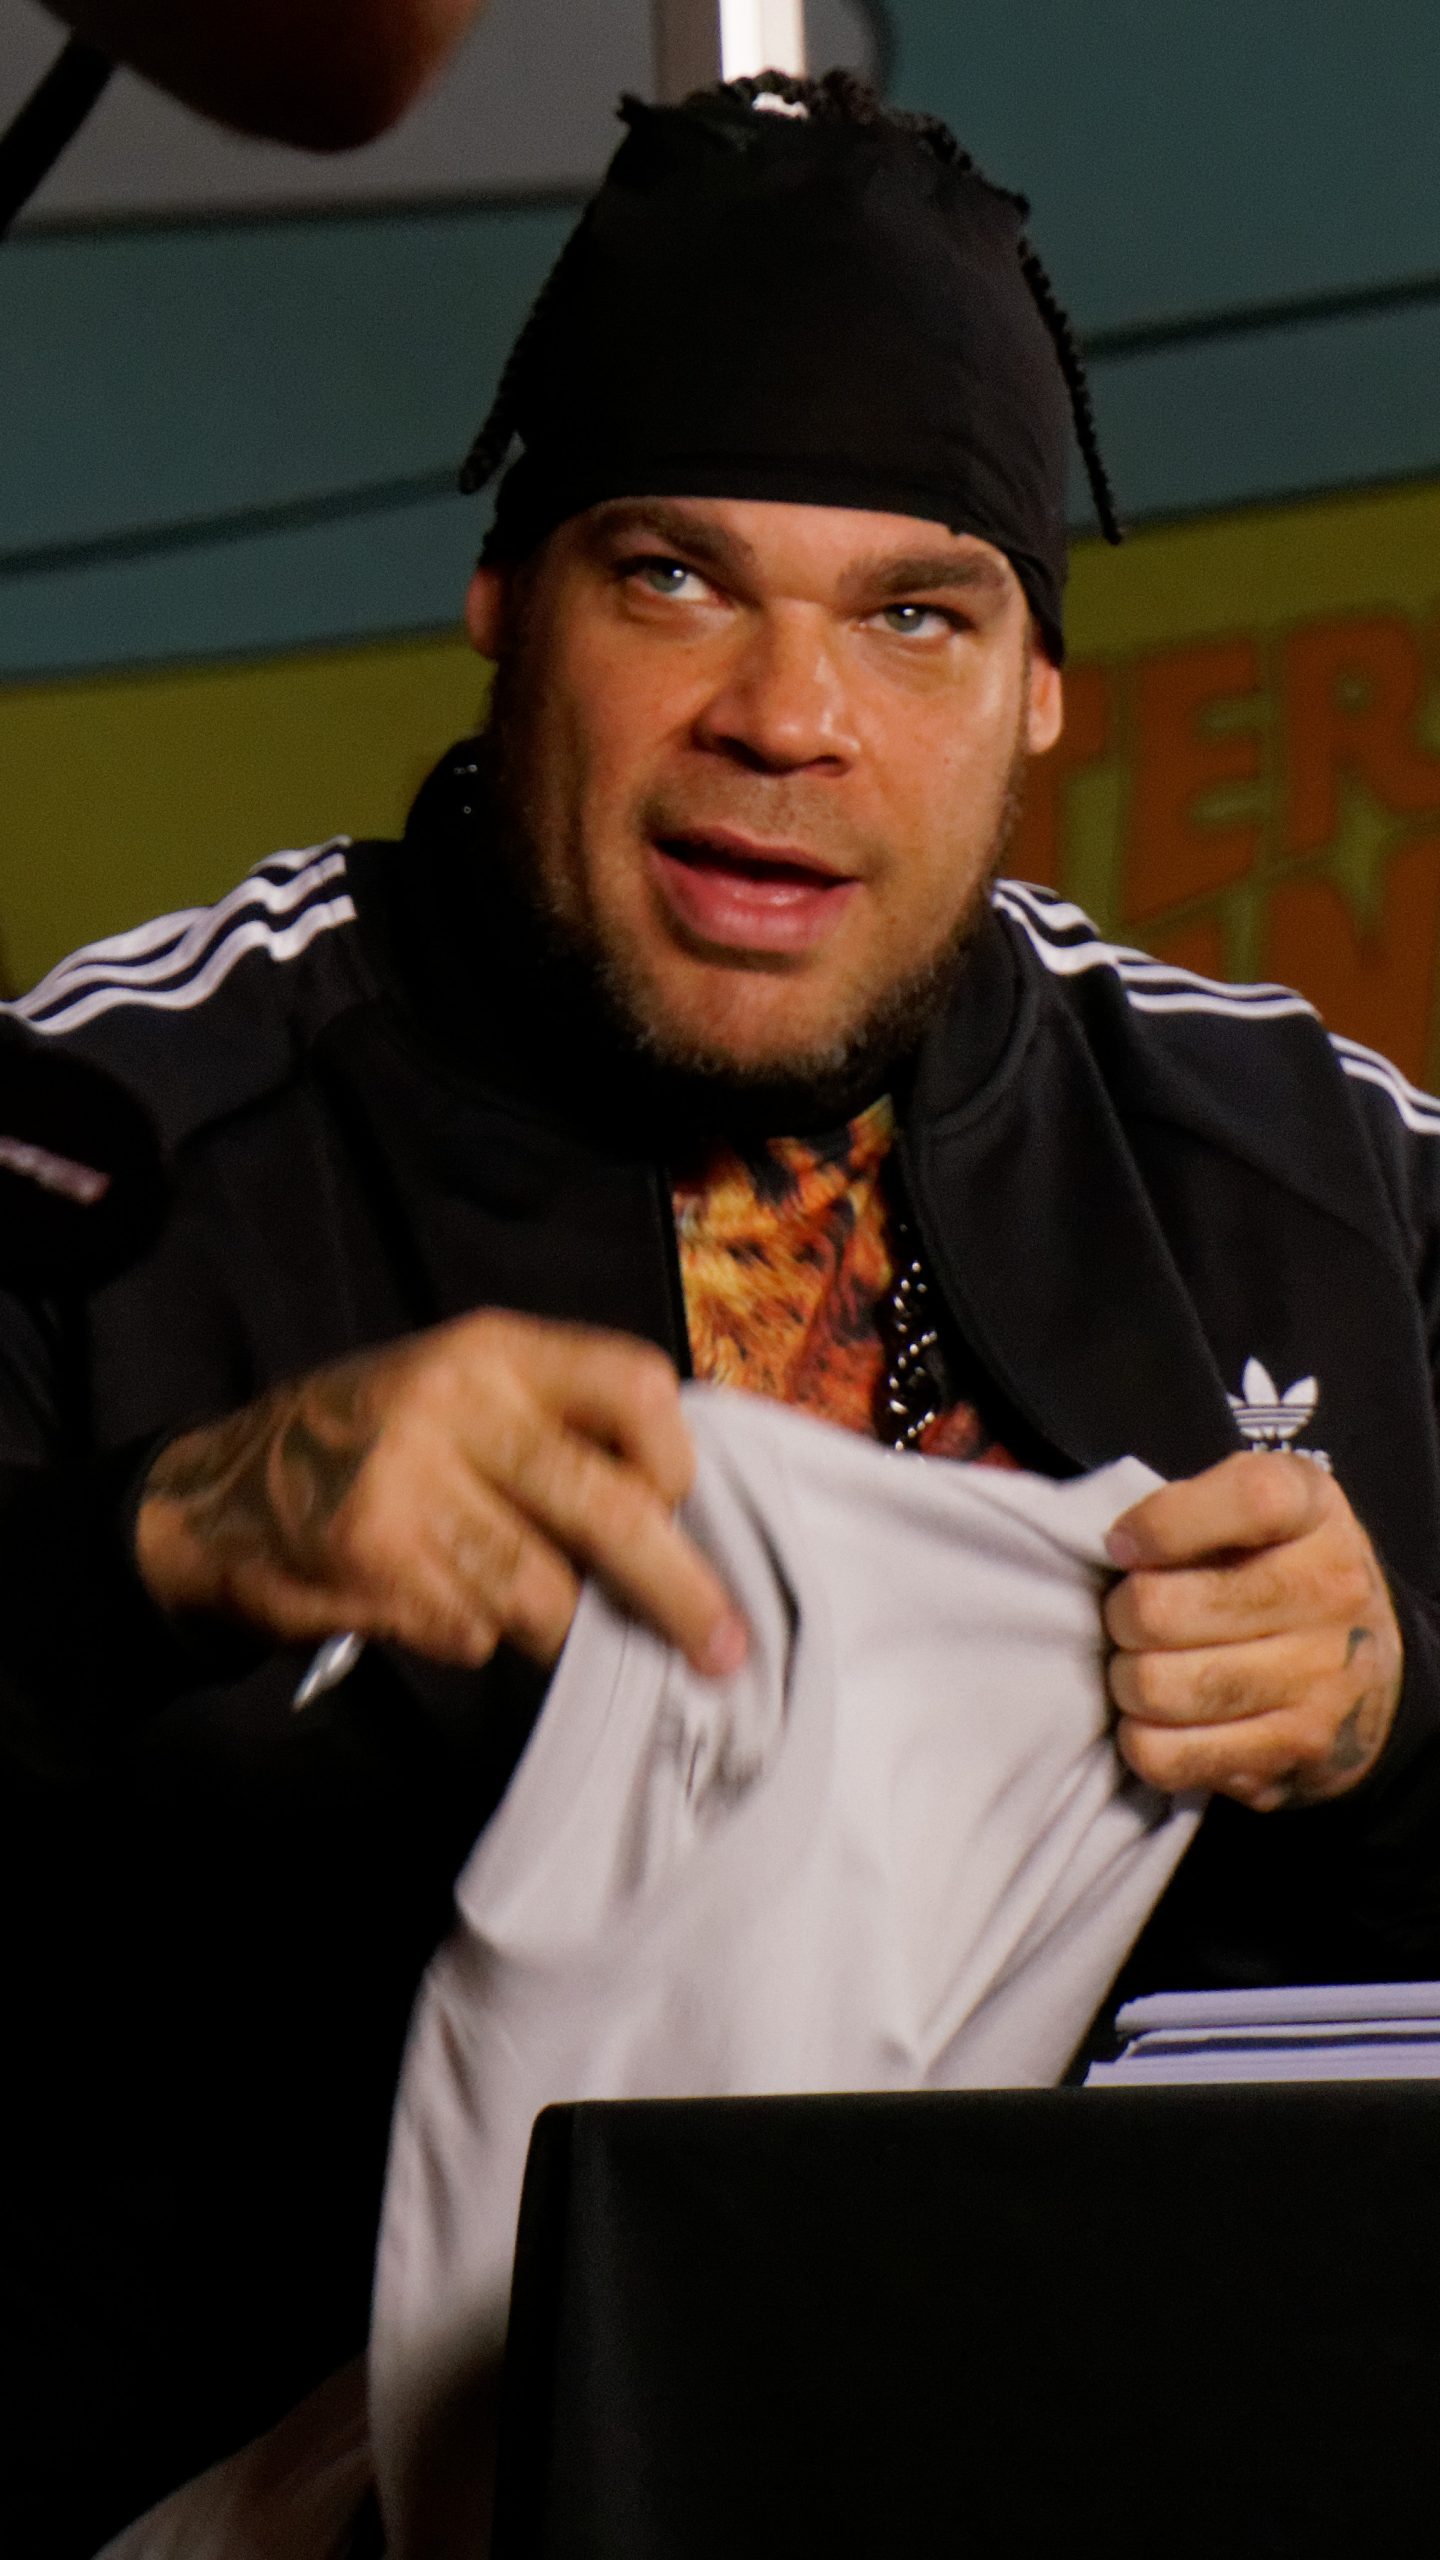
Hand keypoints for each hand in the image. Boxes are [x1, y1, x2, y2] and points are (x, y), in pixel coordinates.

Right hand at [135, 1312, 747, 1677]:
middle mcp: (454, 1404)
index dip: (673, 1459)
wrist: (218, 1492)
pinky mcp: (372, 1563)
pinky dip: (470, 1635)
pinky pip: (475, 1633)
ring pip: (544, 1593)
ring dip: (545, 1620)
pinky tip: (426, 1596)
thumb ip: (561, 1430)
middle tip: (722, 1650)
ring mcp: (407, 1485)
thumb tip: (686, 1522)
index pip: (635, 1385)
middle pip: (609, 1508)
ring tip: (501, 1591)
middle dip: (677, 1591)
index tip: (673, 1507)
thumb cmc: (380, 1444)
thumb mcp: (466, 1391)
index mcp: (494, 1350)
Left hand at [1103, 1452, 1402, 1810]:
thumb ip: (1190, 1506)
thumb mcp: (1253, 1510)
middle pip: (1162, 1609)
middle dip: (1119, 1615)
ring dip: (1127, 1680)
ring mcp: (1317, 1677)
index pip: (1247, 1501)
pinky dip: (1142, 1738)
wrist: (1367, 1667)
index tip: (1123, 1546)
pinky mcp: (1294, 1749)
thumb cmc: (1276, 1571)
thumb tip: (1117, 1549)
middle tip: (1128, 1617)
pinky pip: (1168, 1755)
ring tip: (1144, 1667)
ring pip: (1156, 1686)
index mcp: (1312, 1508)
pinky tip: (1160, 1718)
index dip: (1162, 1524)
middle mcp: (1328, 1590)